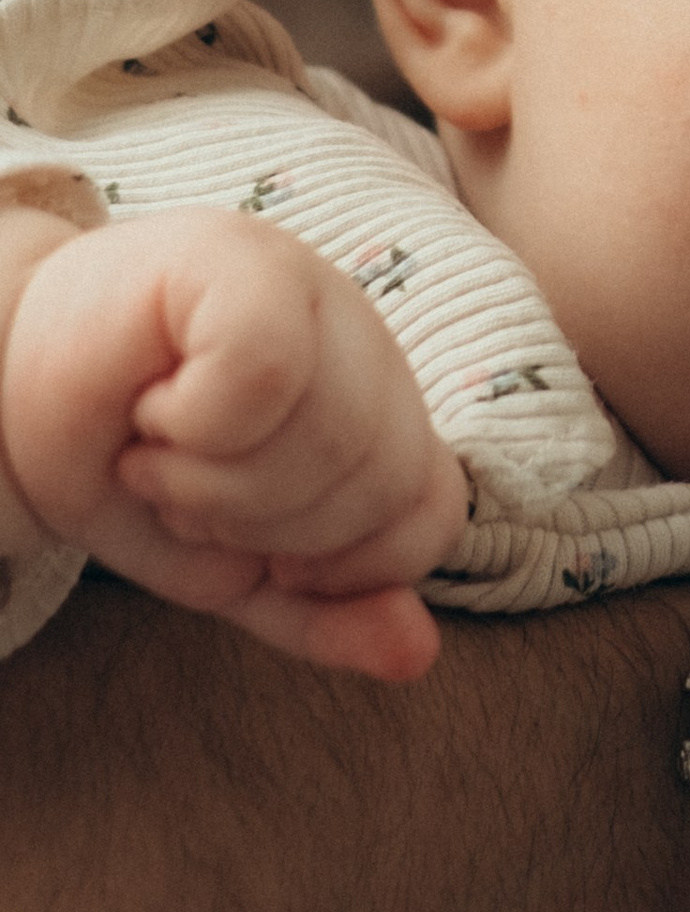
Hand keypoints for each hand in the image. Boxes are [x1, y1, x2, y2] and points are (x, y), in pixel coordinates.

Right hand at [1, 208, 467, 679]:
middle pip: (380, 480)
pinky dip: (193, 422)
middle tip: (187, 488)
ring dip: (216, 481)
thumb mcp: (233, 563)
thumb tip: (417, 652)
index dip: (335, 563)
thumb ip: (330, 609)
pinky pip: (267, 372)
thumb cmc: (131, 466)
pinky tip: (155, 405)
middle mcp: (363, 334)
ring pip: (330, 432)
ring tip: (164, 450)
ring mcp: (310, 284)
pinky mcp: (243, 259)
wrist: (9, 396)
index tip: (250, 542)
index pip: (426, 515)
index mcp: (381, 404)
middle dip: (262, 523)